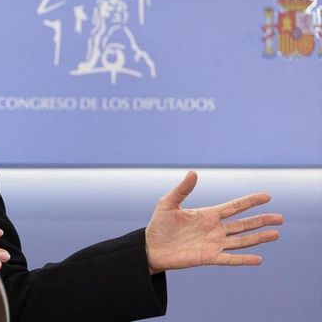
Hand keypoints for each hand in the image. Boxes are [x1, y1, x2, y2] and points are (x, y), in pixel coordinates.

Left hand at [145, 170, 282, 273]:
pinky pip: (230, 259)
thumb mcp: (168, 204)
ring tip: (276, 233)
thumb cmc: (159, 225)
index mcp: (207, 215)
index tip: (267, 196)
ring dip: (258, 238)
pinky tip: (259, 259)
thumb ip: (182, 190)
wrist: (150, 248)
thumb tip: (193, 172)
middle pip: (243, 224)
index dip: (250, 201)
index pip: (234, 207)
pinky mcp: (209, 257)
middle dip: (261, 220)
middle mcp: (214, 229)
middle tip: (280, 218)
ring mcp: (213, 244)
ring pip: (241, 240)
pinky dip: (244, 259)